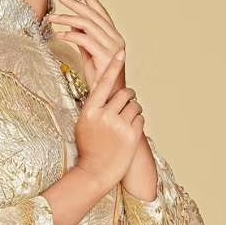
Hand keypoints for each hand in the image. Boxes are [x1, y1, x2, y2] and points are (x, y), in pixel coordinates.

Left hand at [47, 0, 126, 92]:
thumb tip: (72, 24)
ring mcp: (112, 47)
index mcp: (114, 37)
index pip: (101, 12)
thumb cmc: (99, 80)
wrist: (109, 99)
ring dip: (67, 19)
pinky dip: (70, 35)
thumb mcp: (89, 55)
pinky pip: (85, 40)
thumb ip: (83, 39)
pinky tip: (59, 35)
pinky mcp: (105, 56)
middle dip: (75, 3)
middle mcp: (116, 38)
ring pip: (88, 25)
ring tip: (53, 18)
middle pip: (93, 15)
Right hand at [72, 46, 144, 195]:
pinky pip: (141, 117)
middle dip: (128, 98)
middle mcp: (104, 115)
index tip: (120, 51)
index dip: (113, 66)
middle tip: (126, 107)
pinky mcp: (131, 135)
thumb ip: (95, 106)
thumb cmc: (89, 147)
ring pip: (135, 105)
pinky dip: (138, 122)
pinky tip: (129, 132)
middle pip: (124, 93)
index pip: (104, 82)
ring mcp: (118, 125)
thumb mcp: (84, 124)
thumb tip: (105, 88)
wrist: (95, 172)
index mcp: (90, 110)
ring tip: (126, 123)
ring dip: (134, 110)